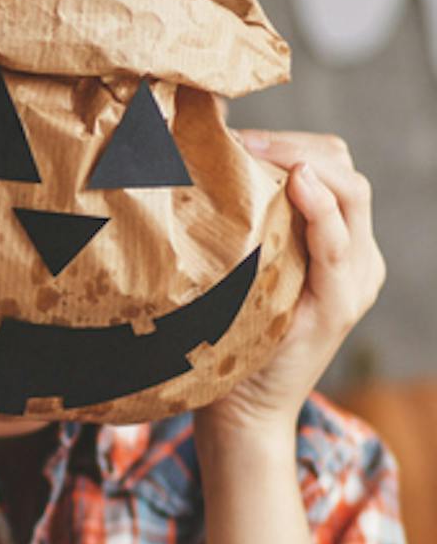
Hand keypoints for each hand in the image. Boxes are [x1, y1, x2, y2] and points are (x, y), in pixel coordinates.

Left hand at [199, 130, 383, 444]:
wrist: (238, 411)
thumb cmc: (225, 336)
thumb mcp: (236, 268)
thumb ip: (238, 228)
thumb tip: (189, 168)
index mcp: (335, 241)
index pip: (331, 165)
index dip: (289, 139)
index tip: (234, 132)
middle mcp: (356, 256)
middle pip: (345, 171)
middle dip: (296, 144)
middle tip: (239, 139)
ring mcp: (353, 280)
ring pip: (351, 196)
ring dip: (305, 163)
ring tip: (257, 150)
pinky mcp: (338, 306)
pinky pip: (339, 247)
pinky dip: (322, 211)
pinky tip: (297, 186)